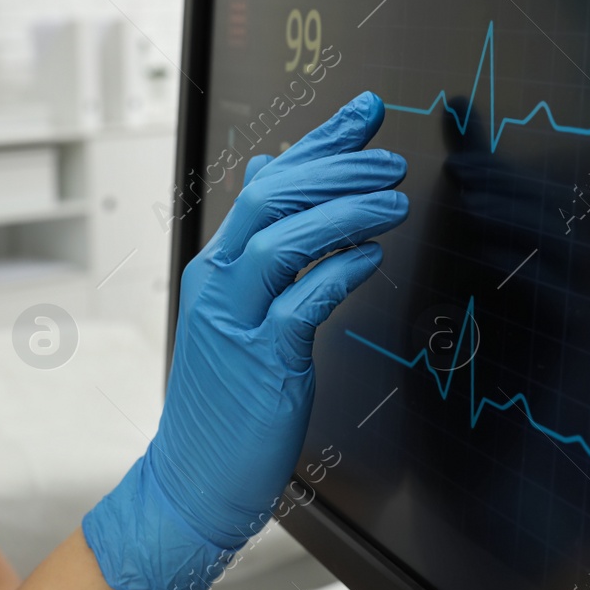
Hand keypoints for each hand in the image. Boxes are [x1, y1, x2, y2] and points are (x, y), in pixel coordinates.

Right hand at [83, 91, 408, 589]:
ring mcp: (234, 320)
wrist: (194, 475)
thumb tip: (272, 169)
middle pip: (271, 197)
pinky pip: (301, 301)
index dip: (319, 142)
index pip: (268, 181)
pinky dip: (337, 270)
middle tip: (389, 158)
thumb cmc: (226, 397)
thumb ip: (260, 243)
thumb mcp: (238, 309)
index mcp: (217, 264)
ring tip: (395, 199)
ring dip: (345, 212)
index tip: (365, 113)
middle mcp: (218, 282)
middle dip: (335, 168)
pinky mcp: (259, 360)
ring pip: (282, 239)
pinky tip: (370, 256)